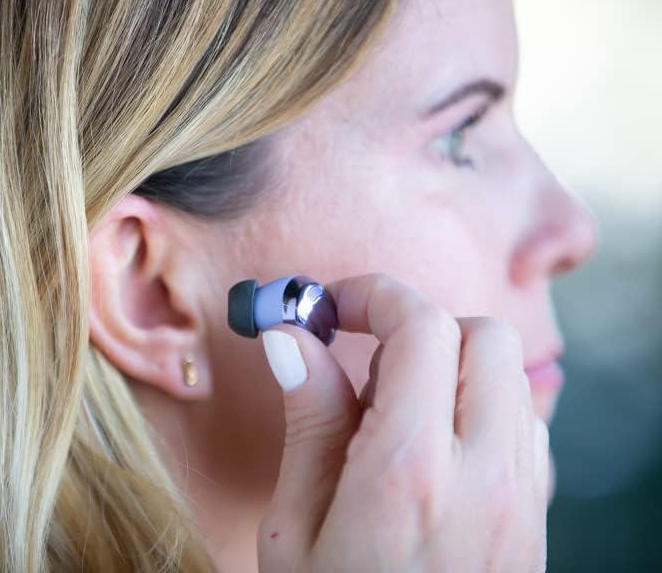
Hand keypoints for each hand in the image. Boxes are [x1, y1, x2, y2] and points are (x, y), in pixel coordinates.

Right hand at [257, 273, 548, 572]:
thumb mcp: (294, 530)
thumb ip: (308, 422)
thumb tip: (291, 339)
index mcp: (409, 471)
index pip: (420, 328)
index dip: (373, 296)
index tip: (330, 306)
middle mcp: (484, 475)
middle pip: (482, 335)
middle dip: (419, 326)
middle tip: (363, 363)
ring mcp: (522, 500)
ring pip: (510, 378)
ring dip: (452, 368)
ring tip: (392, 414)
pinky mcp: (535, 521)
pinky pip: (524, 429)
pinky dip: (481, 410)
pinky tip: (433, 451)